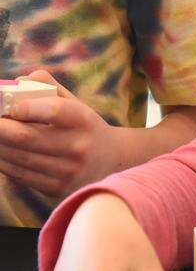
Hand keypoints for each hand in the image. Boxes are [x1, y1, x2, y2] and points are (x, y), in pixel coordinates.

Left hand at [0, 69, 122, 197]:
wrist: (110, 161)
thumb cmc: (83, 126)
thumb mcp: (76, 103)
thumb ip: (48, 87)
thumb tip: (17, 82)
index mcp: (83, 120)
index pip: (53, 110)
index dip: (25, 106)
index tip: (11, 105)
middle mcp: (77, 147)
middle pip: (26, 136)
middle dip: (0, 127)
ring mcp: (66, 170)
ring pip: (17, 157)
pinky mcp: (55, 188)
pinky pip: (19, 174)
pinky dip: (3, 161)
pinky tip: (2, 150)